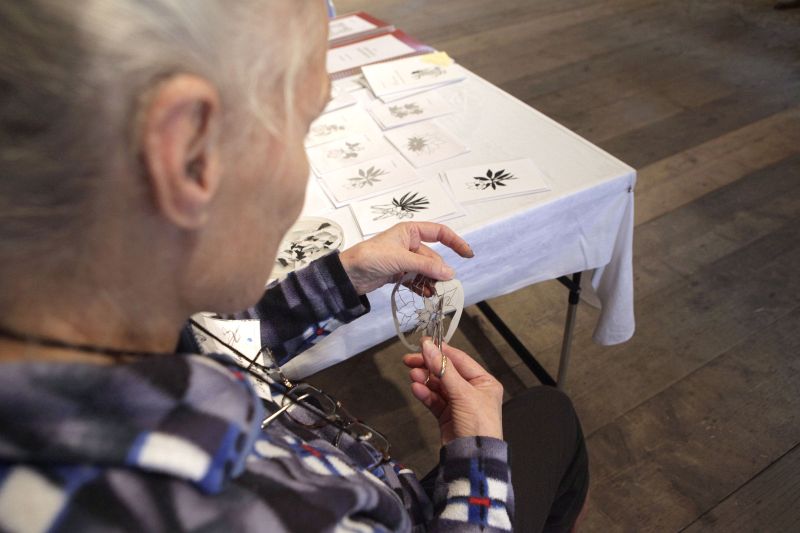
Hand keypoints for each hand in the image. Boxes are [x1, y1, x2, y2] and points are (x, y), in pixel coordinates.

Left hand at [339, 222, 472, 294]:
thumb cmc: (370, 257)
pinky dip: (422, 286)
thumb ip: (426, 266)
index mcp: (410, 232)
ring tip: (435, 293)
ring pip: (426, 270)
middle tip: (444, 285)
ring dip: (431, 281)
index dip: (455, 242)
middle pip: (433, 257)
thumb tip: (449, 273)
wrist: (347, 275)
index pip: (439, 233)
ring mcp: (404, 259)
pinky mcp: (398, 273)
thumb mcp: (401, 260)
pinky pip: (417, 279)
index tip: (467, 255)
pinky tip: (426, 294)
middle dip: (439, 271)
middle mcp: (409, 244)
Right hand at [403, 339, 503, 444]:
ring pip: (437, 385)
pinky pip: (433, 399)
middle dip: (428, 365)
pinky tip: (416, 388)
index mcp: (483, 382)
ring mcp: (458, 403)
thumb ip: (444, 370)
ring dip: (425, 379)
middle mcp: (472, 391)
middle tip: (411, 359)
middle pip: (446, 372)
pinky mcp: (446, 415)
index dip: (441, 351)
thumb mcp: (463, 393)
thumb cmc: (479, 426)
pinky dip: (424, 393)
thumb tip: (429, 348)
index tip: (424, 344)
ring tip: (413, 375)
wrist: (473, 457)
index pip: (459, 360)